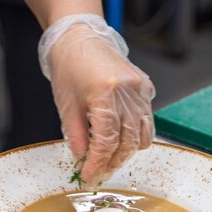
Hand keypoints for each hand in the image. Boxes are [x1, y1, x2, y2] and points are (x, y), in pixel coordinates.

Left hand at [39, 15, 154, 185]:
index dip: (98, 163)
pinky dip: (134, 136)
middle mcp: (128, 91)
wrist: (80, 37)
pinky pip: (146, 121)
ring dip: (125, 153)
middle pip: (127, 142)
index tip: (90, 175)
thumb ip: (75, 134)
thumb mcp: (66, 104)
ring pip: (141, 135)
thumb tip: (82, 159)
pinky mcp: (145, 87)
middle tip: (99, 173)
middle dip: (112, 163)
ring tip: (108, 160)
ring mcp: (140, 89)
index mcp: (105, 93)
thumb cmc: (69, 66)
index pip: (107, 141)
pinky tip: (119, 140)